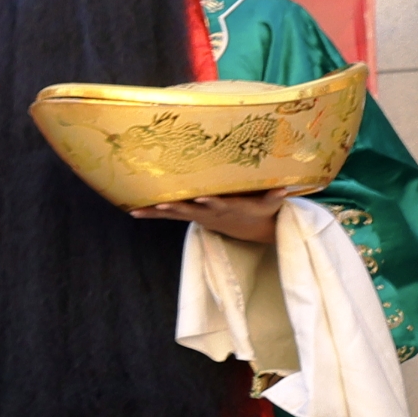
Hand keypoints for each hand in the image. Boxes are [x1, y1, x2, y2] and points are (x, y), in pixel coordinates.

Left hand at [137, 192, 291, 246]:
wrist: (248, 228)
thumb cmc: (260, 210)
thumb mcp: (270, 204)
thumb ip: (275, 196)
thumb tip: (285, 188)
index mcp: (228, 207)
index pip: (218, 204)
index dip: (210, 202)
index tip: (201, 198)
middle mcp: (209, 213)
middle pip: (190, 210)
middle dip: (175, 207)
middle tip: (159, 204)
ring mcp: (197, 216)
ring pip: (174, 214)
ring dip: (156, 212)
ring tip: (136, 210)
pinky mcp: (189, 216)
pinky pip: (168, 215)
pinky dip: (151, 213)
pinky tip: (133, 211)